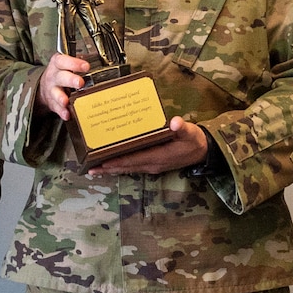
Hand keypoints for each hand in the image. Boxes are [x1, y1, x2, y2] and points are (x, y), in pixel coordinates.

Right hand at [38, 53, 92, 120]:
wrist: (44, 86)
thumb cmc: (61, 73)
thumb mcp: (67, 63)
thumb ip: (80, 62)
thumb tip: (100, 61)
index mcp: (59, 64)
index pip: (64, 61)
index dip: (74, 63)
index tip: (86, 66)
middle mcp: (54, 76)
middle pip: (61, 77)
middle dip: (70, 80)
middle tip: (80, 83)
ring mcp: (52, 90)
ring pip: (56, 93)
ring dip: (62, 98)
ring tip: (66, 101)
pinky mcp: (52, 102)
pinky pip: (56, 107)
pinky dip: (62, 111)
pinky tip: (67, 114)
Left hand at [88, 116, 210, 175]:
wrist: (203, 152)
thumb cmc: (194, 140)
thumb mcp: (190, 132)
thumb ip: (182, 127)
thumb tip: (174, 123)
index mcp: (159, 156)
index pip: (134, 160)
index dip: (118, 161)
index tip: (102, 162)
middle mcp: (152, 164)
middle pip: (126, 167)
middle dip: (108, 168)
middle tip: (89, 168)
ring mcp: (152, 166)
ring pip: (128, 168)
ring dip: (112, 169)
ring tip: (95, 168)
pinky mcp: (152, 164)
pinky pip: (133, 166)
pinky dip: (121, 166)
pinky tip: (111, 163)